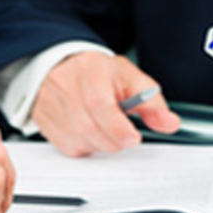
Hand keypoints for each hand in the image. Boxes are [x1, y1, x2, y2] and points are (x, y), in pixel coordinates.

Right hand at [31, 52, 179, 156]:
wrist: (63, 65)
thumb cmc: (100, 74)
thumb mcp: (130, 79)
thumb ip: (152, 103)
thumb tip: (169, 123)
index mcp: (90, 70)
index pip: (98, 104)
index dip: (117, 127)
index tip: (132, 138)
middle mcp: (65, 85)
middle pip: (87, 127)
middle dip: (112, 140)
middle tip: (124, 136)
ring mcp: (50, 103)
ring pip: (77, 140)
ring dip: (99, 144)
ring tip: (106, 130)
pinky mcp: (43, 120)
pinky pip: (66, 147)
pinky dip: (84, 147)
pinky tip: (90, 133)